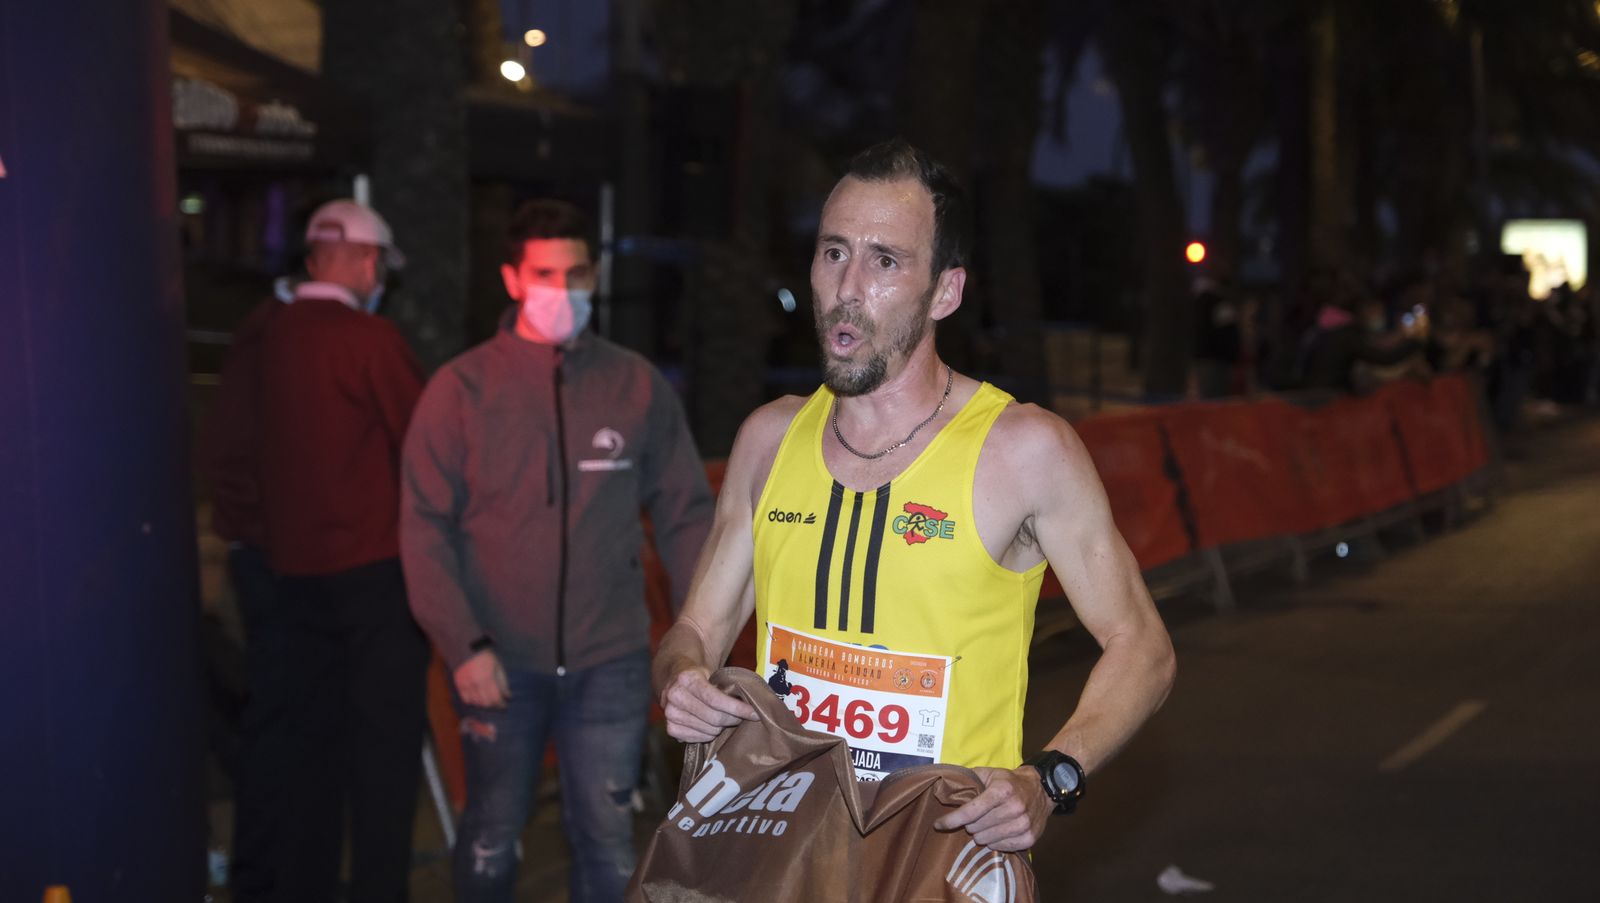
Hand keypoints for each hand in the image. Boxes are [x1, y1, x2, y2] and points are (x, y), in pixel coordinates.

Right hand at [454, 649, 509, 708]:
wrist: (468, 648)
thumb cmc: (486, 657)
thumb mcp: (498, 667)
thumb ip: (503, 683)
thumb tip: (508, 696)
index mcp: (487, 678)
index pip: (495, 698)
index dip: (501, 704)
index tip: (504, 705)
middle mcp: (476, 683)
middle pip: (486, 703)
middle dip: (493, 705)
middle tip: (497, 703)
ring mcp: (466, 685)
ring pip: (476, 703)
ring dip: (483, 703)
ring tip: (488, 700)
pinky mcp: (458, 684)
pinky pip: (466, 700)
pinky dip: (473, 701)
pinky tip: (477, 698)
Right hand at [660, 666, 758, 742]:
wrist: (674, 677)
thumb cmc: (699, 676)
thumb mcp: (711, 673)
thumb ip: (726, 687)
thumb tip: (751, 707)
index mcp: (687, 679)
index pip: (716, 699)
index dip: (737, 708)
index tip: (754, 714)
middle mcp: (675, 697)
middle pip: (714, 718)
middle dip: (733, 719)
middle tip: (741, 718)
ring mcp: (670, 714)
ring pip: (708, 730)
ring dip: (721, 728)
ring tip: (724, 719)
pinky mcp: (670, 728)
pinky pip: (698, 739)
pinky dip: (709, 735)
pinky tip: (711, 726)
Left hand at [933, 765, 1054, 851]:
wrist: (1042, 789)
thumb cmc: (1009, 781)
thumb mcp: (990, 773)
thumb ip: (969, 779)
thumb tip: (946, 788)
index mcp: (1001, 791)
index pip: (970, 812)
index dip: (951, 820)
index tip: (938, 824)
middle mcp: (1014, 808)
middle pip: (976, 828)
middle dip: (969, 824)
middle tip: (974, 818)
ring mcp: (1023, 825)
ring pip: (986, 840)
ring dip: (981, 834)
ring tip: (986, 824)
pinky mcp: (1029, 838)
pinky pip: (1000, 848)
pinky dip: (995, 842)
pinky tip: (998, 831)